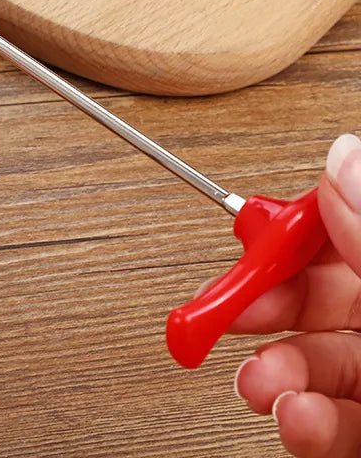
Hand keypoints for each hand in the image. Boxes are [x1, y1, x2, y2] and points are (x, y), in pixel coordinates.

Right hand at [228, 133, 360, 456]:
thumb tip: (344, 158)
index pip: (349, 230)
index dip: (296, 233)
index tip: (256, 244)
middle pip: (324, 296)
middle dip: (270, 308)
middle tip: (233, 313)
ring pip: (320, 363)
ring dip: (277, 373)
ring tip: (264, 386)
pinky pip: (334, 421)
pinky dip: (304, 422)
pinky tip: (297, 420)